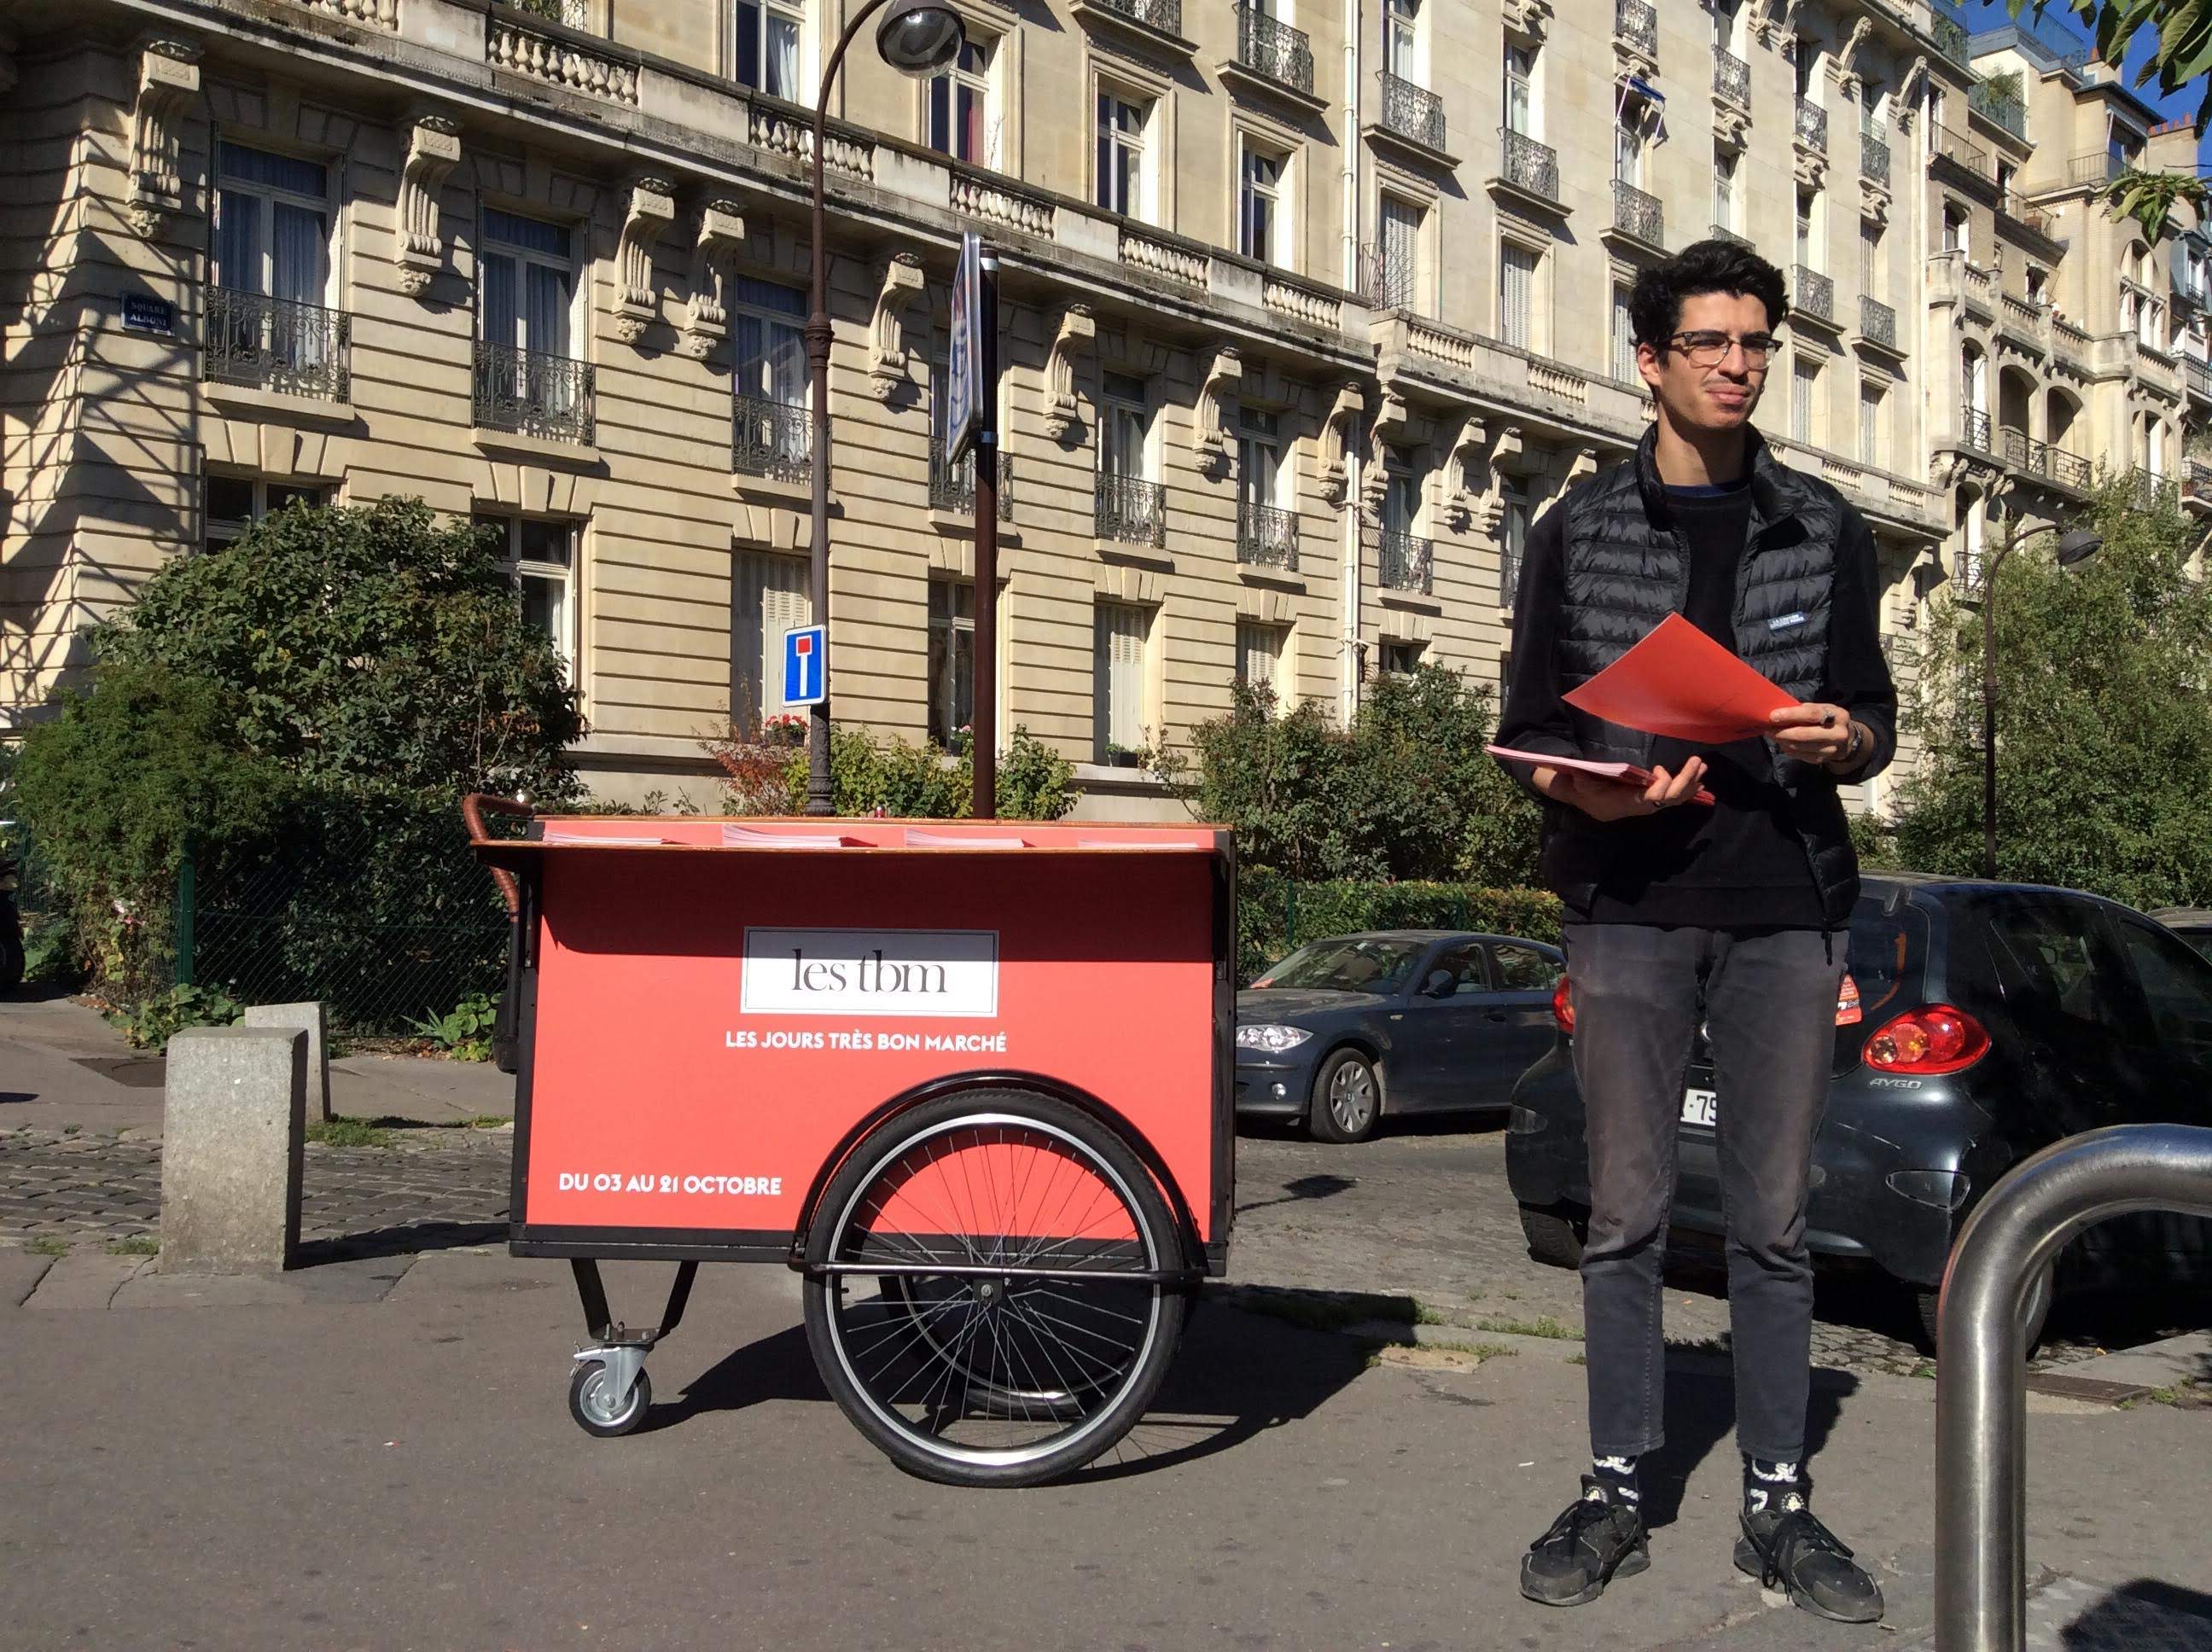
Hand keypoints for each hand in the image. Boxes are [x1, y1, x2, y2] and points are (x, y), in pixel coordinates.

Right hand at [1539, 758, 1706, 822]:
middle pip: (1673, 797)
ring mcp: (1653, 804)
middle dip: (1686, 780)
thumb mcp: (1582, 787)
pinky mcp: (1656, 800)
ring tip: (1702, 767)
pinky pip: (1677, 796)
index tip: (1658, 768)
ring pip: (1679, 797)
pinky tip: (1700, 781)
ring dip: (1692, 782)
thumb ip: (1582, 782)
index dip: (1663, 784)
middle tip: (1696, 761)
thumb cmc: (1590, 794)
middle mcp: (1647, 805)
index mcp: (1632, 802)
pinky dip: (1690, 788)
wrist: (1593, 805)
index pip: (1655, 797)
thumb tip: (1577, 773)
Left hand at [1769, 703, 1863, 769]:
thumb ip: (1805, 710)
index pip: (1812, 714)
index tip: (1773, 716)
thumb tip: (1779, 712)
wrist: (1847, 740)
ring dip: (1782, 740)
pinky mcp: (1821, 760)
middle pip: (1804, 734)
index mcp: (1838, 716)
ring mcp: (1830, 749)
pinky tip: (1782, 742)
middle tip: (1768, 728)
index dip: (1791, 715)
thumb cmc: (1829, 720)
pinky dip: (1787, 748)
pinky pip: (1798, 755)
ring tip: (1772, 734)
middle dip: (1782, 731)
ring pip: (1799, 746)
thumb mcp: (1823, 709)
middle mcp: (1837, 734)